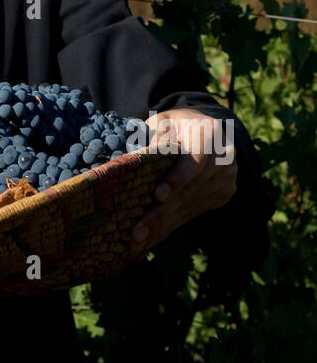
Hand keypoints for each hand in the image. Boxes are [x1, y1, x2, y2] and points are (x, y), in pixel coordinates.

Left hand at [130, 108, 237, 255]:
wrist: (205, 131)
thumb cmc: (175, 125)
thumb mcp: (163, 121)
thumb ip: (155, 136)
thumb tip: (142, 161)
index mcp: (210, 132)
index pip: (196, 160)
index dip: (178, 179)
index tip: (158, 196)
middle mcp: (224, 158)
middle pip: (190, 190)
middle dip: (161, 212)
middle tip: (137, 232)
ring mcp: (226, 179)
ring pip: (190, 206)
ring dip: (163, 226)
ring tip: (138, 240)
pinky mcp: (223, 194)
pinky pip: (194, 212)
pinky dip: (171, 226)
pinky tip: (151, 238)